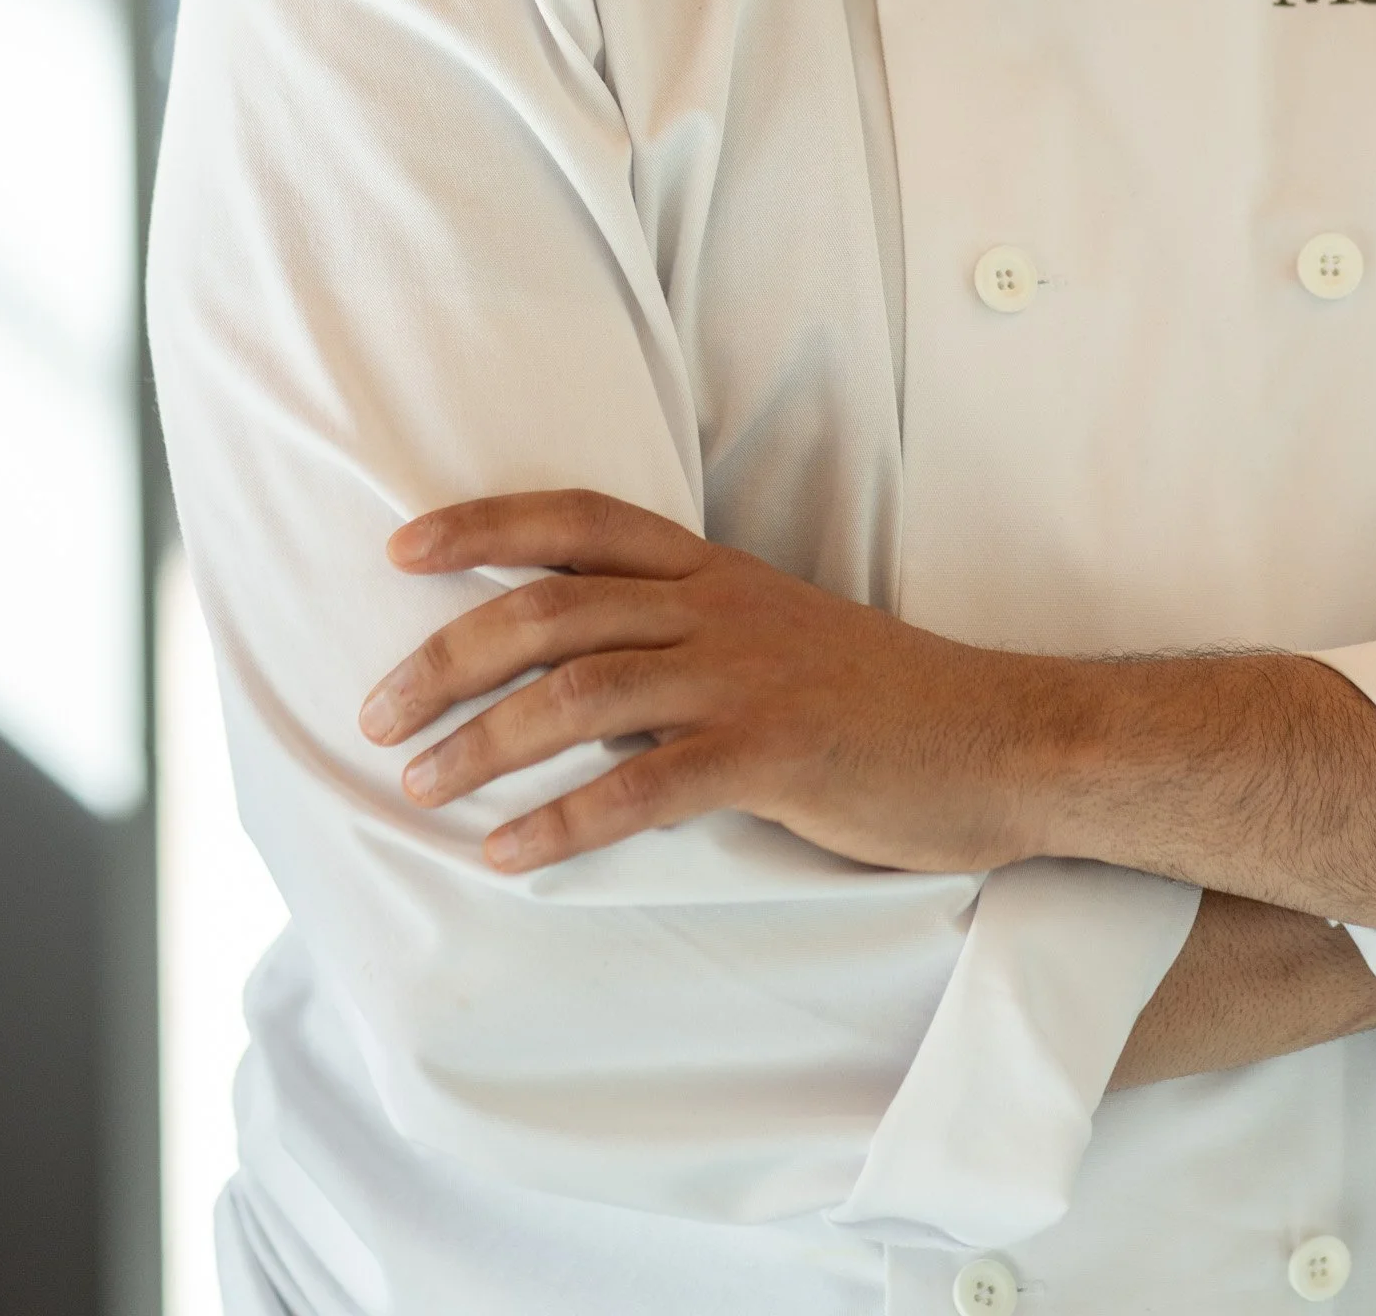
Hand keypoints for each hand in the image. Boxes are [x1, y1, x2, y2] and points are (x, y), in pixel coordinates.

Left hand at [360, 493, 1065, 874]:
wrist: (1001, 739)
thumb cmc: (879, 702)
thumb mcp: (776, 636)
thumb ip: (684, 636)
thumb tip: (569, 674)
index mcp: (716, 571)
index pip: (581, 521)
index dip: (485, 526)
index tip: (401, 548)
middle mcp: (720, 608)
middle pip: (553, 607)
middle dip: (447, 655)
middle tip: (374, 714)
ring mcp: (748, 677)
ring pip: (582, 691)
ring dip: (484, 741)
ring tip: (418, 786)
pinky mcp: (776, 753)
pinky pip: (645, 787)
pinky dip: (564, 822)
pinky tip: (509, 853)